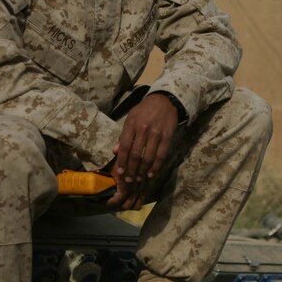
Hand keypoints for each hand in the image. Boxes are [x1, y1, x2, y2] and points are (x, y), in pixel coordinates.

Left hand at [105, 93, 178, 210]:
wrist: (164, 100)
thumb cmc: (144, 111)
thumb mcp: (131, 119)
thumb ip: (123, 136)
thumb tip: (114, 151)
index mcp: (131, 124)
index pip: (124, 146)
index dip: (121, 160)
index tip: (119, 172)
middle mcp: (143, 129)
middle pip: (136, 154)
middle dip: (131, 169)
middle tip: (129, 180)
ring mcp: (156, 133)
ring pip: (148, 157)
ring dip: (143, 171)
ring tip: (139, 179)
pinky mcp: (167, 136)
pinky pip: (161, 155)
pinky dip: (156, 166)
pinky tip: (152, 174)